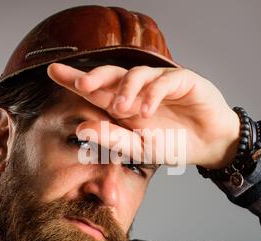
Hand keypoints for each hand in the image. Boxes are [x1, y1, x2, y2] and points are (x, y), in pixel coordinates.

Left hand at [47, 63, 239, 168]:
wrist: (208, 145)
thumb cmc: (173, 144)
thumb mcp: (138, 148)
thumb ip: (112, 139)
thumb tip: (81, 129)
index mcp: (125, 106)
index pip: (96, 90)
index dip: (74, 79)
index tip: (52, 71)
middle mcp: (138, 91)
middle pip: (111, 74)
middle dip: (94, 76)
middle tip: (81, 84)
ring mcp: (159, 83)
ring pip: (136, 74)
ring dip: (126, 89)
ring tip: (122, 108)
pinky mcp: (182, 80)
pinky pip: (164, 81)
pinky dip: (153, 93)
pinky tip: (147, 109)